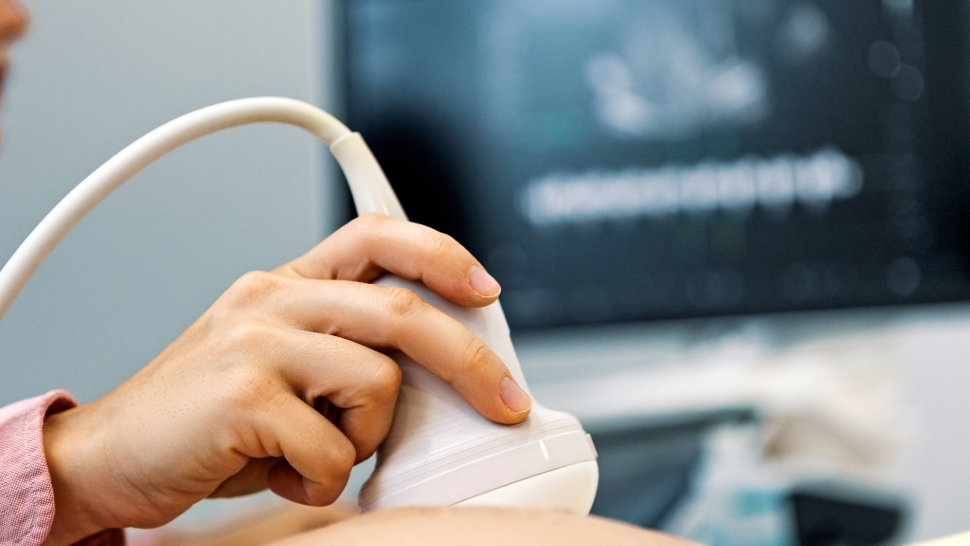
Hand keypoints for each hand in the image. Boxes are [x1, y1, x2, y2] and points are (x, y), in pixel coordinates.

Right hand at [40, 213, 530, 544]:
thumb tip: (433, 371)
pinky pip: (334, 447)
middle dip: (470, 360)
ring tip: (318, 452)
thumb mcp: (275, 363)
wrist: (108, 456)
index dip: (440, 254)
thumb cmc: (204, 419)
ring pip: (378, 382)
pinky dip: (323, 478)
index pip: (375, 236)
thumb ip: (339, 350)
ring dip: (365, 436)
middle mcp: (271, 299)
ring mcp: (256, 343)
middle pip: (403, 309)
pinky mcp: (243, 395)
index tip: (485, 288)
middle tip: (502, 401)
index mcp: (284, 285)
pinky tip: (285, 475)